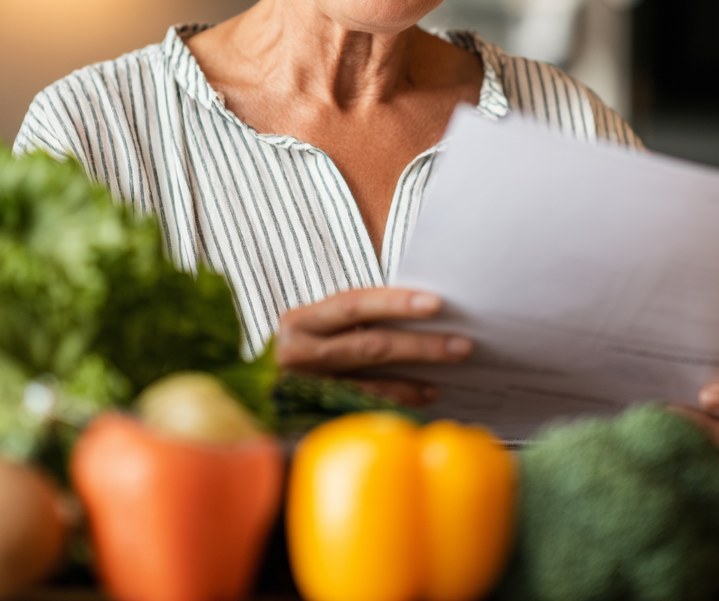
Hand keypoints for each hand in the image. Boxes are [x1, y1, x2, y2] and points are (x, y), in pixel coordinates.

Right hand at [275, 287, 473, 406]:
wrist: (257, 394)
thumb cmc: (304, 348)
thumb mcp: (317, 327)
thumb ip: (354, 317)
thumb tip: (420, 309)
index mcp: (299, 321)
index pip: (352, 304)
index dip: (394, 303)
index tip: (435, 303)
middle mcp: (297, 354)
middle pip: (368, 345)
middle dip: (420, 343)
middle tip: (461, 342)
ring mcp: (308, 390)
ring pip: (372, 378)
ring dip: (417, 372)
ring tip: (451, 363)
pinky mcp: (319, 415)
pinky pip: (368, 405)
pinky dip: (401, 397)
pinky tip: (428, 391)